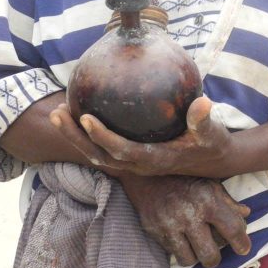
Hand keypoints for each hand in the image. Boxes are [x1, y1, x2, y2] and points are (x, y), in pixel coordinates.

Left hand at [49, 96, 233, 177]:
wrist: (211, 160)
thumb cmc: (210, 143)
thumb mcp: (211, 132)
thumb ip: (203, 119)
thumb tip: (203, 102)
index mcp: (153, 160)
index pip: (120, 150)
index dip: (101, 136)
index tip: (85, 117)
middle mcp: (138, 165)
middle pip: (98, 155)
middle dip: (74, 136)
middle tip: (56, 112)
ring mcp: (132, 164)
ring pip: (96, 154)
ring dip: (75, 136)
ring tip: (59, 112)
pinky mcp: (131, 158)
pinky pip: (103, 149)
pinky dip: (87, 136)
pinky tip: (79, 114)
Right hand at [119, 173, 251, 267]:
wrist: (150, 174)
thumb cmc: (187, 178)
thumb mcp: (211, 184)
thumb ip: (229, 201)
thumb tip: (246, 214)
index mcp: (208, 201)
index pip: (232, 229)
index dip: (241, 242)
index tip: (243, 248)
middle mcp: (190, 216)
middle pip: (209, 254)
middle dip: (215, 258)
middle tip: (215, 253)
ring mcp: (170, 226)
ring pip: (189, 259)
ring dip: (195, 255)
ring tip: (197, 246)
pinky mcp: (155, 232)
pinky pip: (172, 252)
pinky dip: (180, 249)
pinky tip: (183, 238)